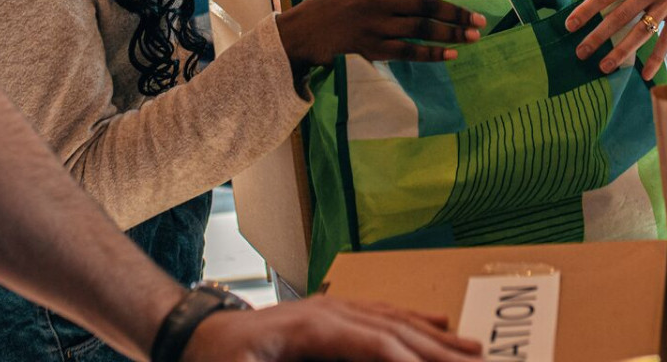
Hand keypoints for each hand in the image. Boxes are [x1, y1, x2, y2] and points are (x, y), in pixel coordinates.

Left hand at [182, 297, 480, 360]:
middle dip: (439, 350)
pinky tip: (435, 327)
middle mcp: (330, 311)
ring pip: (394, 321)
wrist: (192, 335)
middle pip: (395, 329)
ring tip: (474, 349)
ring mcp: (331, 309)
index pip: (375, 343)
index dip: (412, 359)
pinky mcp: (328, 315)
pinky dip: (412, 323)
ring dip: (435, 338)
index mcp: (313, 328)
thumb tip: (367, 352)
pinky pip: (380, 317)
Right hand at [276, 0, 486, 69]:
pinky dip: (431, 53)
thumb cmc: (334, 4)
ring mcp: (376, 26)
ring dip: (450, 34)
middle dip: (457, 13)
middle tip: (480, 20)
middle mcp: (379, 1)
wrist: (303, 30)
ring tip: (472, 37)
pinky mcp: (372, 49)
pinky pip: (408, 52)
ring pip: (421, 30)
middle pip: (427, 7)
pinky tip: (449, 55)